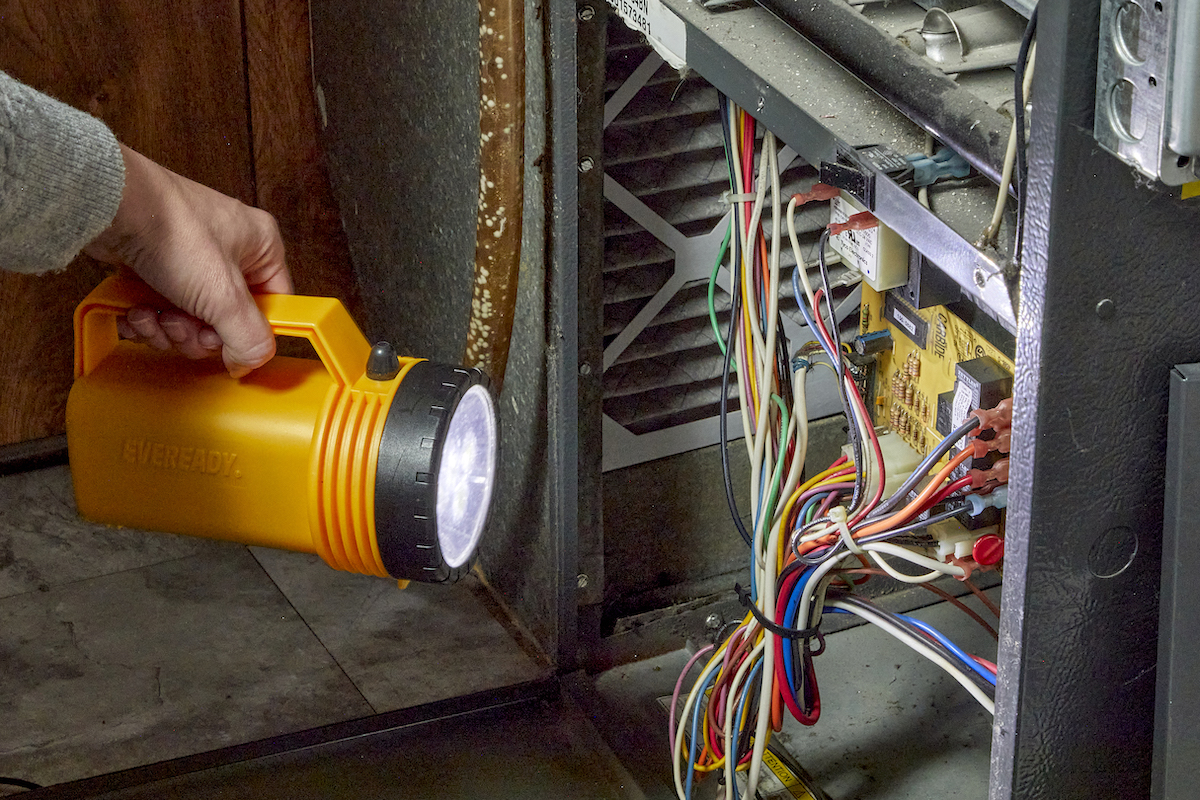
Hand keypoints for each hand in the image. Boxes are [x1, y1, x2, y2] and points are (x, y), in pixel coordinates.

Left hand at [84, 145, 292, 376]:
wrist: (109, 207)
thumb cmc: (172, 232)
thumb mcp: (225, 296)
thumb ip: (249, 338)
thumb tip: (249, 362)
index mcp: (261, 247)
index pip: (273, 305)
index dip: (252, 334)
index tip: (230, 349)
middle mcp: (229, 249)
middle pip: (227, 319)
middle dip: (198, 333)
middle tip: (182, 326)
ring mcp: (190, 256)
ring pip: (190, 318)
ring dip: (168, 328)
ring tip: (152, 315)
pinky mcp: (155, 264)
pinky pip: (160, 308)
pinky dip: (146, 318)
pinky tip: (134, 312)